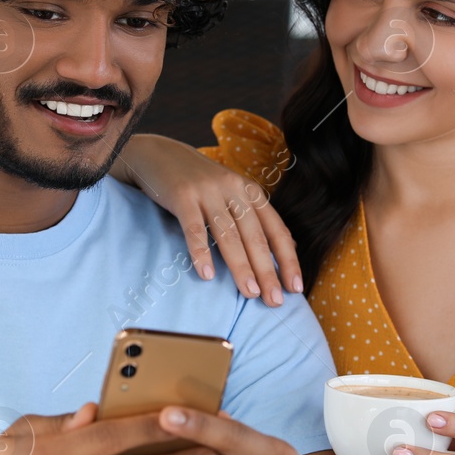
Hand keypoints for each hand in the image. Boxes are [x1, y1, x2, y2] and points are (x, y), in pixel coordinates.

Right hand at [113, 134, 299, 304]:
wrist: (158, 154)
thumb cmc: (198, 181)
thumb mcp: (231, 192)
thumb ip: (254, 215)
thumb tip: (288, 246)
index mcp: (250, 192)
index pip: (276, 229)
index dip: (288, 259)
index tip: (296, 287)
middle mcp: (233, 189)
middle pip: (255, 236)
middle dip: (267, 271)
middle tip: (275, 300)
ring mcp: (208, 191)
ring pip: (228, 235)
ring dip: (241, 266)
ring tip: (250, 293)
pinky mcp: (182, 196)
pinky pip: (193, 229)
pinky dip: (200, 252)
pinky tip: (206, 275)